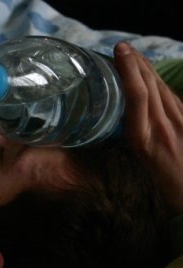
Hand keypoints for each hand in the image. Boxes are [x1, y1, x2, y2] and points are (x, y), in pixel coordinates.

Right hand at [114, 42, 182, 215]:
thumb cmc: (160, 190)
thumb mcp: (138, 168)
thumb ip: (135, 140)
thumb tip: (122, 121)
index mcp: (144, 138)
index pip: (138, 94)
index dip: (128, 69)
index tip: (119, 51)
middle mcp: (163, 126)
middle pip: (151, 85)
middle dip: (136, 63)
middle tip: (122, 48)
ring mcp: (179, 123)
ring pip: (162, 89)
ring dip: (147, 69)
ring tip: (133, 57)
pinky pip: (173, 99)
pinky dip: (159, 84)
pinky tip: (152, 79)